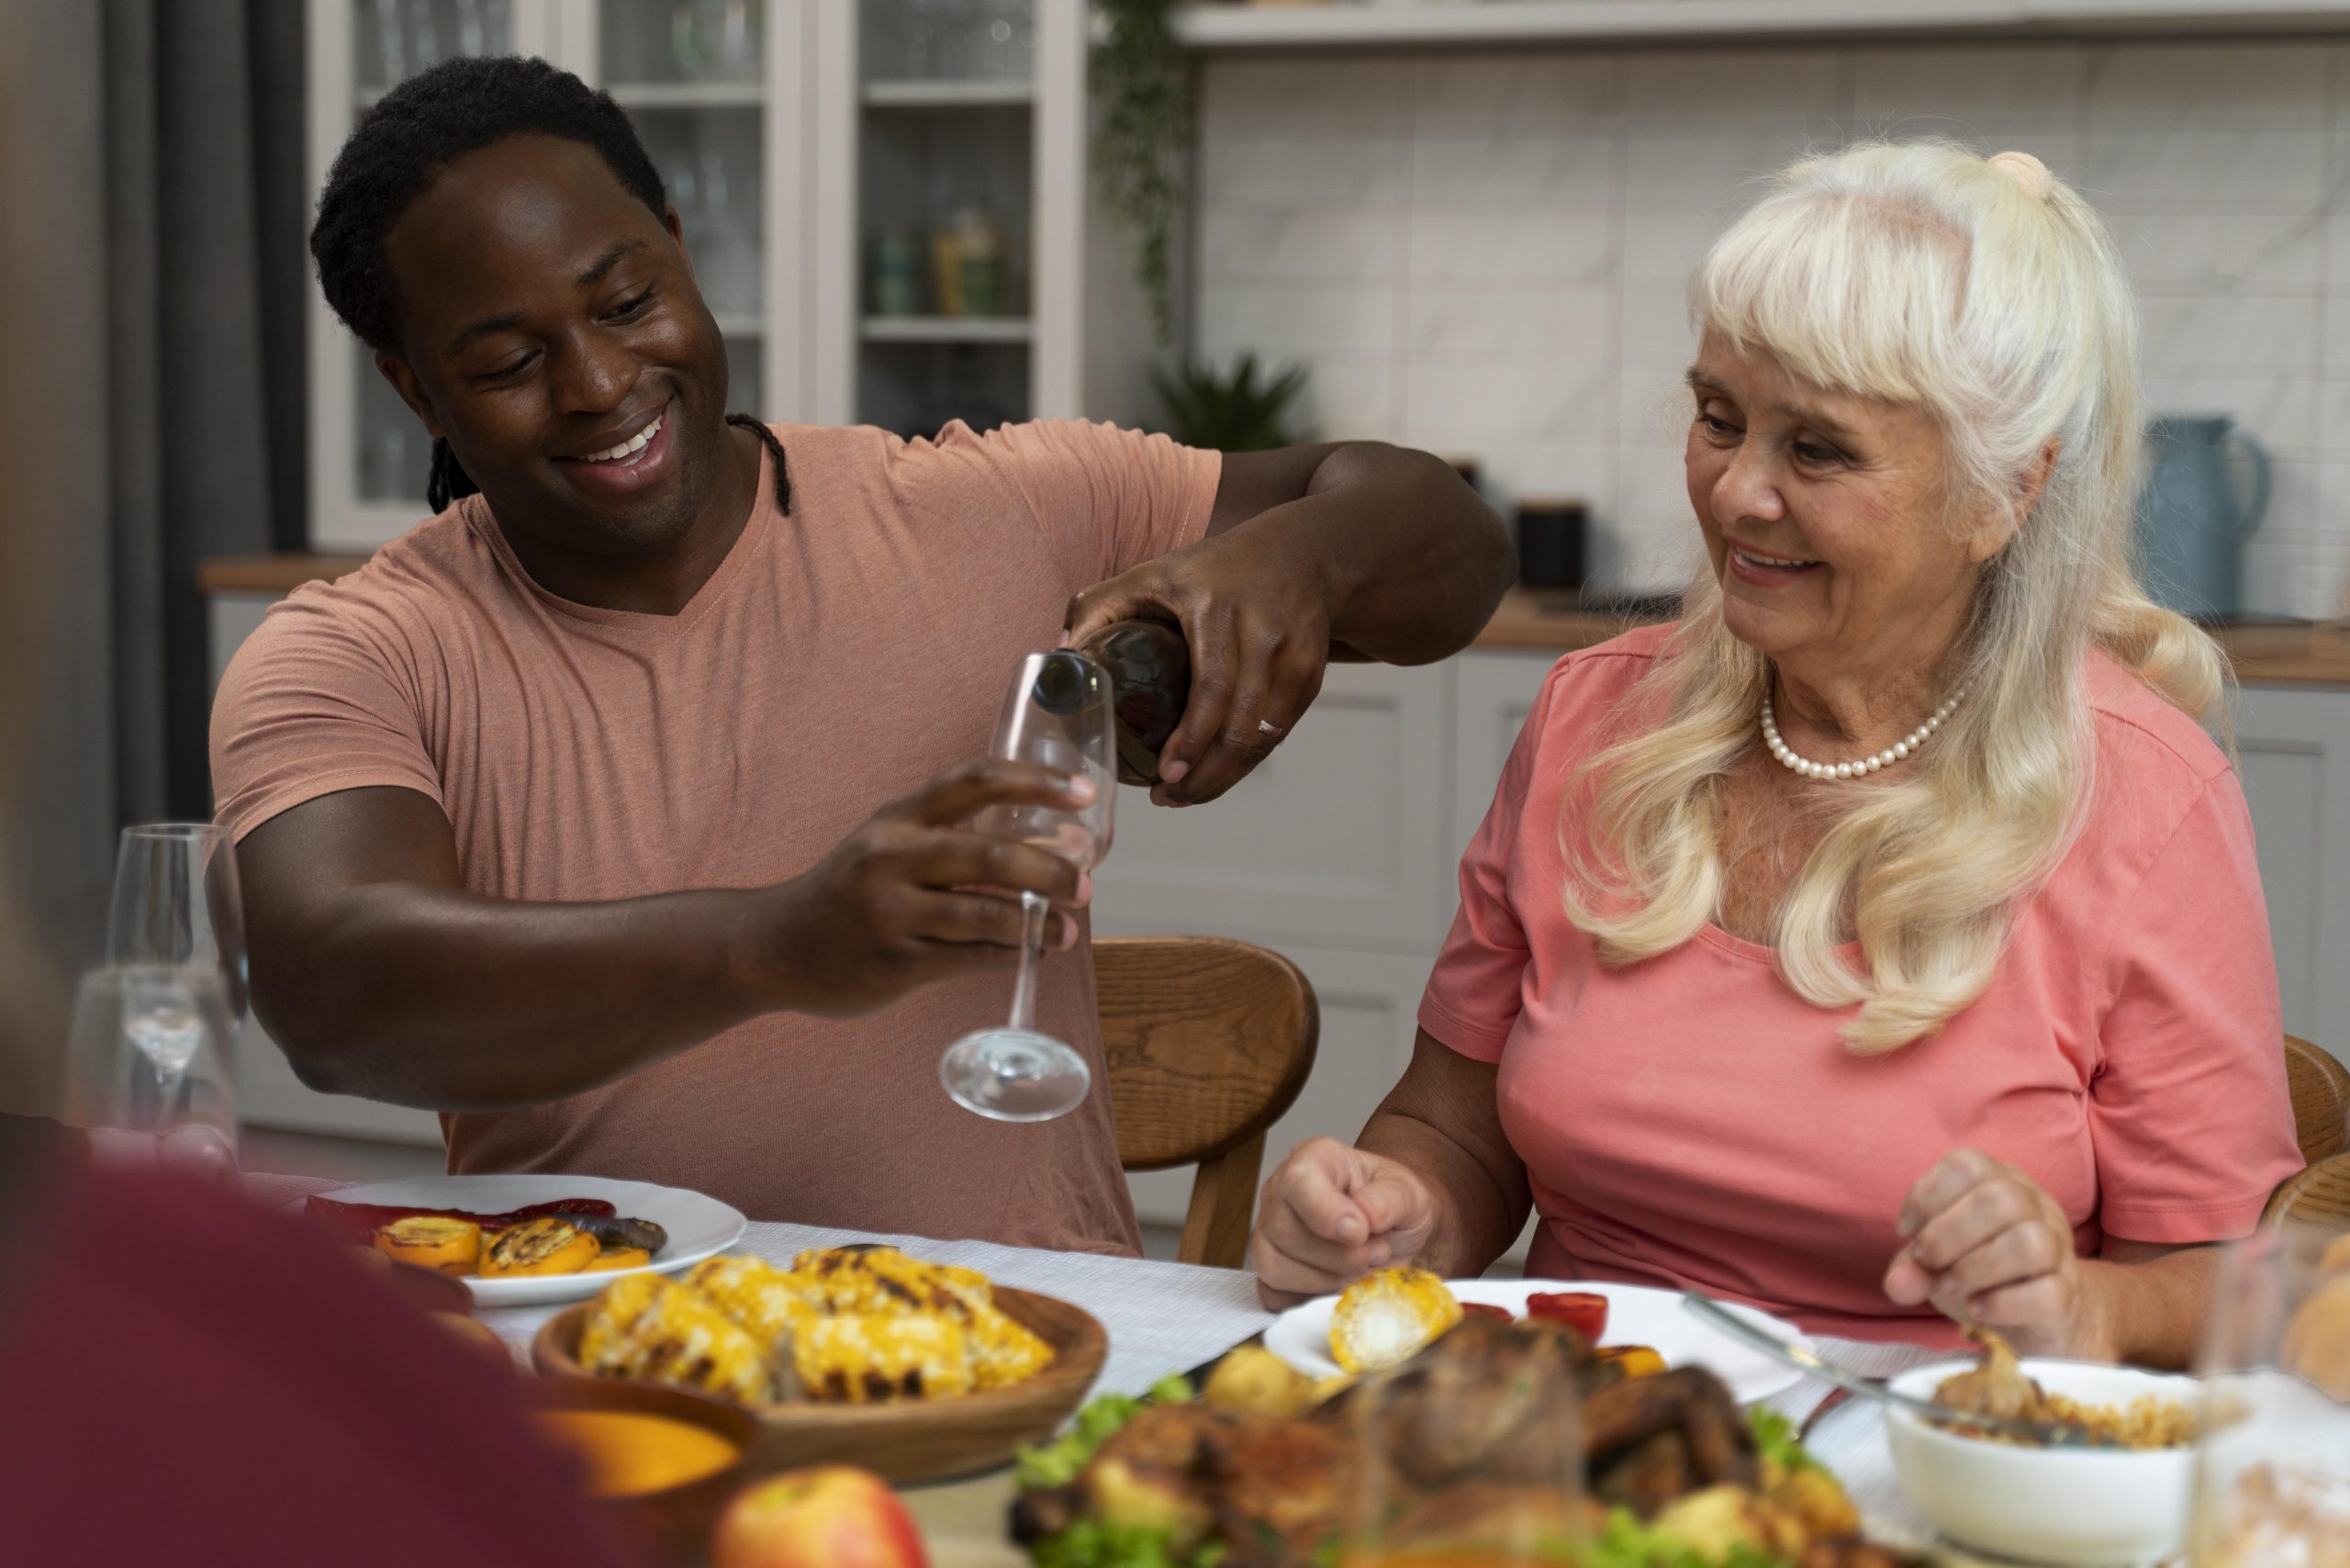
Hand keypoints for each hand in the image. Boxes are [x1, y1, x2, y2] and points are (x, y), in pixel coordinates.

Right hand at [758, 759, 1093, 1016]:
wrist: (774, 946)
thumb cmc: (850, 891)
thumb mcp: (887, 843)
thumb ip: (949, 836)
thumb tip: (1046, 846)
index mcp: (899, 817)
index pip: (976, 781)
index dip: (1037, 782)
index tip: (1085, 794)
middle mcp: (893, 857)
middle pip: (990, 854)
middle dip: (1051, 868)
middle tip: (1087, 882)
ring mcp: (892, 912)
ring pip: (986, 913)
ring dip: (1038, 922)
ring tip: (1068, 929)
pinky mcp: (896, 963)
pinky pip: (970, 956)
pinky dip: (1010, 953)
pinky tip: (1032, 951)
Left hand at [1064, 525, 1333, 807]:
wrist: (1298, 553)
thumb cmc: (1210, 570)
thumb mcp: (1150, 573)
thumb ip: (1098, 609)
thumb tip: (1057, 661)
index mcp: (1215, 606)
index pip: (1211, 685)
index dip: (1191, 737)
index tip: (1165, 773)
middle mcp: (1262, 630)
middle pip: (1240, 722)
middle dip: (1205, 773)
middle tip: (1168, 797)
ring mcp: (1294, 654)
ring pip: (1262, 735)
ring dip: (1225, 776)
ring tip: (1186, 794)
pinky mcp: (1311, 674)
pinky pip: (1278, 731)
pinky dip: (1248, 760)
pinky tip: (1218, 774)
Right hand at [1250, 1137, 1441, 1308]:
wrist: (1395, 1235)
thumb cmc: (1394, 1206)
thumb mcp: (1409, 1194)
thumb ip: (1391, 1199)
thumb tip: (1366, 1215)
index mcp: (1314, 1159)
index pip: (1298, 1180)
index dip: (1326, 1212)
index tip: (1360, 1233)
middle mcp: (1281, 1191)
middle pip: (1284, 1230)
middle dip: (1337, 1256)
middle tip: (1375, 1252)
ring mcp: (1270, 1231)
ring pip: (1273, 1265)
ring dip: (1324, 1280)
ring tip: (1360, 1270)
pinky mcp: (1269, 1270)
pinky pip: (1272, 1294)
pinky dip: (1309, 1299)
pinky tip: (1338, 1286)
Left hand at [1883, 1148, 2106, 1357]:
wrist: (2038, 1320)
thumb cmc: (1979, 1276)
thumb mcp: (1936, 1265)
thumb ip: (1911, 1267)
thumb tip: (1898, 1282)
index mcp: (2003, 1183)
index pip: (1968, 1164)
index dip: (1926, 1196)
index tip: (1907, 1232)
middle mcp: (2037, 1208)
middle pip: (2000, 1199)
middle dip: (1947, 1233)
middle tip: (1929, 1262)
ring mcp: (2060, 1251)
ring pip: (2029, 1242)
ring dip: (1975, 1267)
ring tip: (1951, 1286)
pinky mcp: (2069, 1298)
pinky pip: (2047, 1293)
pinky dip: (2001, 1304)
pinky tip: (1978, 1309)